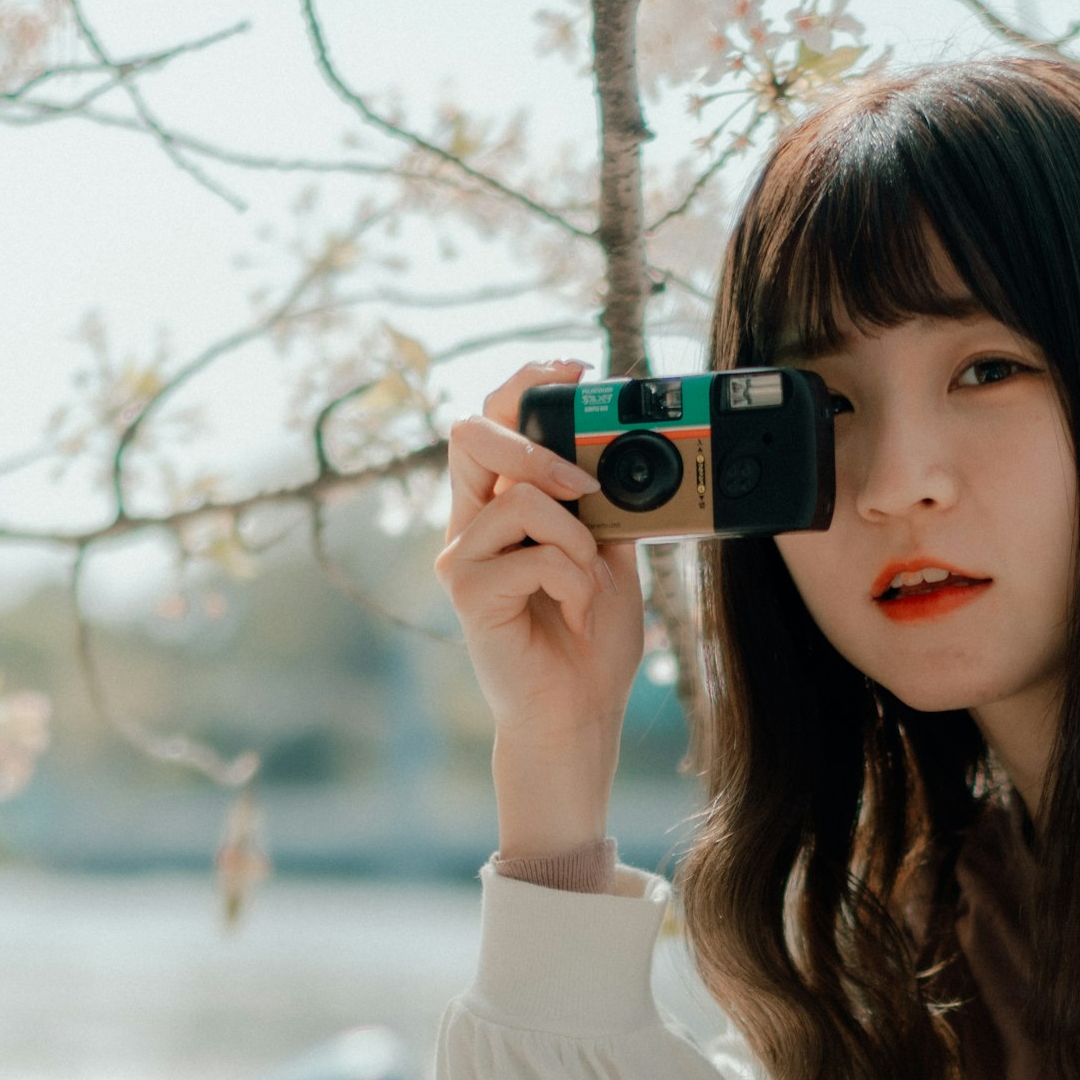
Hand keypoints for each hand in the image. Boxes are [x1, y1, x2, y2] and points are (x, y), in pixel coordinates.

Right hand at [433, 359, 641, 869]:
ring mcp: (462, 556)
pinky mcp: (467, 592)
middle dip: (538, 445)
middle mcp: (469, 522)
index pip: (492, 418)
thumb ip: (601, 501)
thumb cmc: (592, 636)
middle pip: (471, 433)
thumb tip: (618, 442)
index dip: (525, 380)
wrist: (579, 712)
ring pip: (520, 497)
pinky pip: (532, 553)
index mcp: (499, 503)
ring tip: (589, 583)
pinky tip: (575, 613)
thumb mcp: (610, 552)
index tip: (576, 367)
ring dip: (577, 539)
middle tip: (586, 487)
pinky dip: (573, 579)